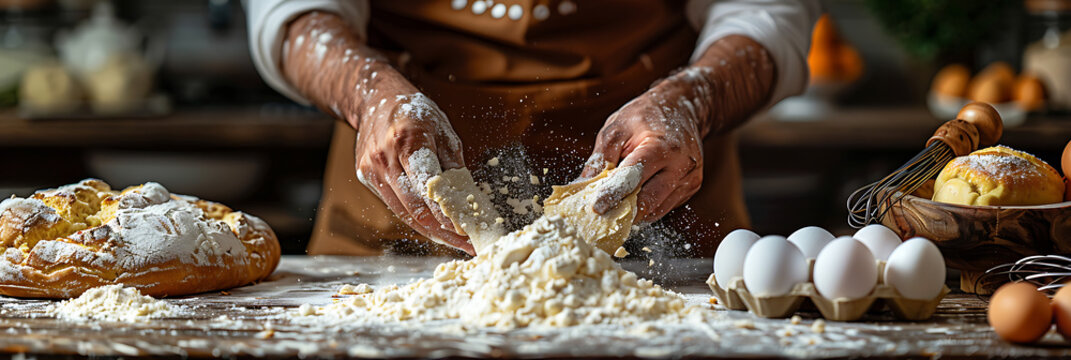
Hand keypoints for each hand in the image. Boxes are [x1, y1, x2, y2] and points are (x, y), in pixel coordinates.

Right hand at [354, 91, 473, 253]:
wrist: (374, 99)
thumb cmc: (415, 113)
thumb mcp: (443, 131)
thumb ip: (454, 165)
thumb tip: (468, 198)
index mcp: (408, 140)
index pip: (428, 185)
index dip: (446, 212)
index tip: (464, 230)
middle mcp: (385, 158)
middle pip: (415, 206)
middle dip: (443, 230)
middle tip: (467, 243)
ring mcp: (372, 170)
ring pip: (404, 212)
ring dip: (431, 231)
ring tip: (456, 242)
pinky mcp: (366, 178)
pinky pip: (395, 206)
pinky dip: (416, 219)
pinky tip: (436, 229)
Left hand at [580, 82, 705, 223]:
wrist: (681, 107)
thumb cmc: (645, 116)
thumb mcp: (617, 128)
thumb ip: (601, 158)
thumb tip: (582, 186)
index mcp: (661, 147)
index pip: (634, 177)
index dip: (613, 194)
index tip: (596, 208)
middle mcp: (680, 166)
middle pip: (647, 201)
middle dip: (621, 210)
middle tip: (600, 214)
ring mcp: (689, 179)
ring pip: (655, 210)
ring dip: (633, 212)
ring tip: (614, 205)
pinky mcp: (691, 188)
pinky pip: (663, 207)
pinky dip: (646, 207)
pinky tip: (633, 198)